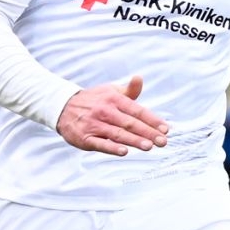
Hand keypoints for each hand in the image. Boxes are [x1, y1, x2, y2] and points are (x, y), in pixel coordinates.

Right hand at [55, 75, 169, 155]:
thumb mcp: (110, 91)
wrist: (63, 107)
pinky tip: (124, 151)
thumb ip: (128, 90)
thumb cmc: (94, 100)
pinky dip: (112, 147)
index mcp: (113, 99)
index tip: (165, 129)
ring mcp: (94, 125)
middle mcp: (105, 111)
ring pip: (117, 134)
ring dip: (134, 140)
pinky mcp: (85, 137)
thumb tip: (139, 78)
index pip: (137, 110)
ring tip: (149, 146)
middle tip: (162, 141)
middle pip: (130, 123)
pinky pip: (100, 143)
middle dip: (148, 132)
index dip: (152, 120)